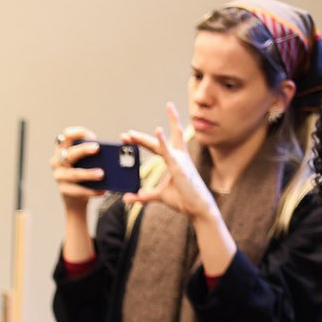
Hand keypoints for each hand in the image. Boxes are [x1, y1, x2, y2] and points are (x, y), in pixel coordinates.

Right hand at [50, 126, 107, 205]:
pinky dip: (91, 191)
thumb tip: (109, 151)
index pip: (66, 135)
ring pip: (74, 174)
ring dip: (88, 174)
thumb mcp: (85, 160)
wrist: (74, 198)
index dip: (79, 133)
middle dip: (83, 150)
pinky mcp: (64, 190)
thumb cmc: (83, 173)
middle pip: (69, 153)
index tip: (93, 137)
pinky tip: (102, 191)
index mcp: (62, 149)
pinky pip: (77, 190)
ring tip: (102, 174)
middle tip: (97, 149)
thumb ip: (91, 153)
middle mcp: (57, 161)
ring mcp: (59, 176)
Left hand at [120, 103, 217, 221]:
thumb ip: (143, 196)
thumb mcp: (159, 195)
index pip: (154, 146)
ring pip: (168, 139)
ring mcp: (179, 160)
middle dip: (141, 137)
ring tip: (161, 112)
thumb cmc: (183, 198)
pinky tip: (158, 131)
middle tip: (126, 134)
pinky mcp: (179, 167)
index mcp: (173, 160)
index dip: (140, 141)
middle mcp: (177, 156)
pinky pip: (169, 153)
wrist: (197, 208)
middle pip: (158, 141)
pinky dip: (163, 142)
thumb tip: (127, 198)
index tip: (125, 137)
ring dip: (162, 128)